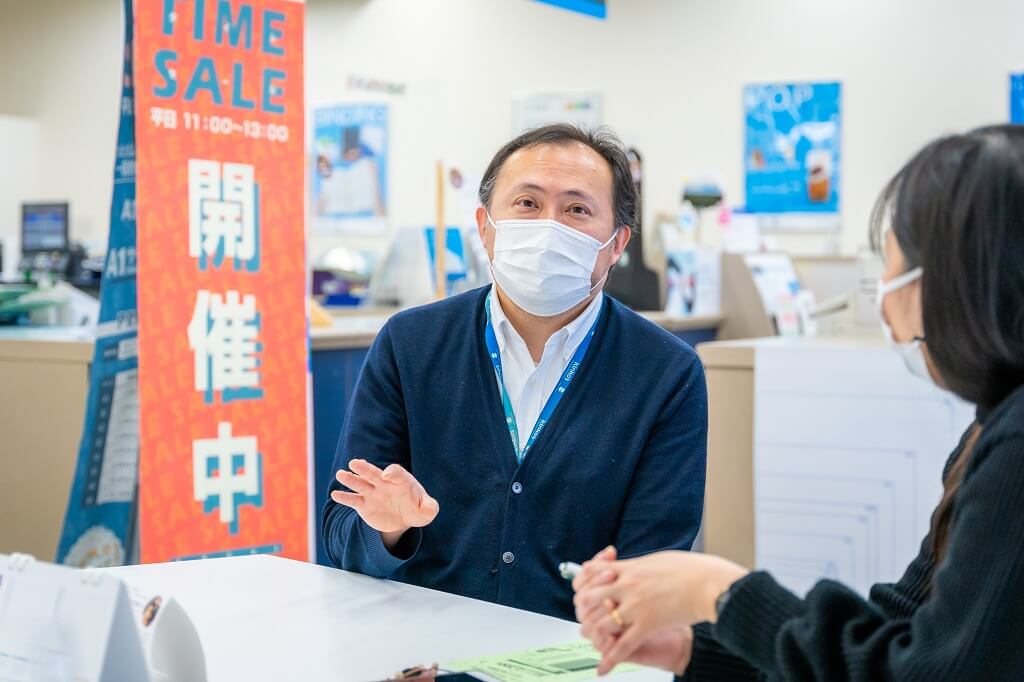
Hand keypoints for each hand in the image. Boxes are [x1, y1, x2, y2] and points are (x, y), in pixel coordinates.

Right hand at [331, 459, 438, 548]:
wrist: (404, 519)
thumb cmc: (417, 509)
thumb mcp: (427, 510)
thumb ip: (430, 508)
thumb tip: (429, 509)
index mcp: (401, 480)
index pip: (395, 471)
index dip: (392, 472)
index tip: (387, 476)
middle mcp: (384, 483)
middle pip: (373, 473)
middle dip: (364, 468)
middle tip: (354, 463)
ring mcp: (372, 493)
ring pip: (360, 484)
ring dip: (350, 479)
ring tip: (340, 474)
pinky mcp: (364, 505)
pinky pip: (353, 500)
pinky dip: (345, 497)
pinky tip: (335, 494)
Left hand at [573, 551, 747, 673]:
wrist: (708, 584)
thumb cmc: (690, 569)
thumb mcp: (657, 560)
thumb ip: (639, 566)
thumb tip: (629, 567)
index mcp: (630, 568)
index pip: (593, 572)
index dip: (585, 582)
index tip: (583, 591)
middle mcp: (627, 586)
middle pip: (590, 598)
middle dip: (585, 610)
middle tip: (585, 617)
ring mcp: (635, 606)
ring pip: (602, 623)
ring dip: (594, 634)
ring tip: (592, 640)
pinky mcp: (647, 624)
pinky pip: (623, 646)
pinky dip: (610, 660)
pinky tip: (602, 669)